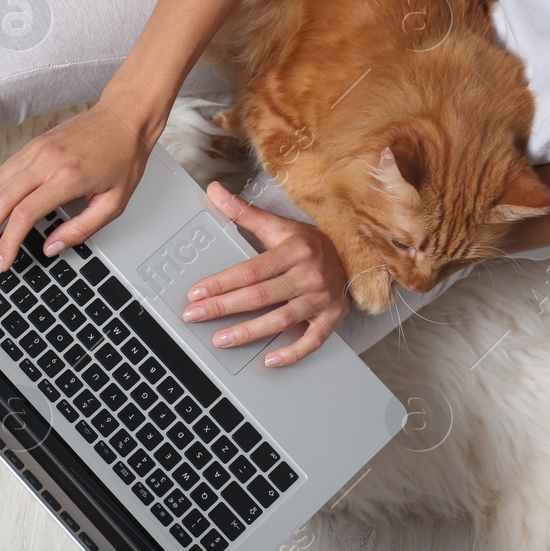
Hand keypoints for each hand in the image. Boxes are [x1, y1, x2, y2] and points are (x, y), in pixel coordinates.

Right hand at [0, 98, 155, 270]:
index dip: (8, 242)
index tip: (1, 262)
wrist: (124, 117)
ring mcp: (34, 150)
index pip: (24, 215)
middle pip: (1, 201)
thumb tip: (51, 247)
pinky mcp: (31, 145)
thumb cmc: (123, 157)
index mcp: (66, 178)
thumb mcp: (114, 203)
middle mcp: (45, 162)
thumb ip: (82, 229)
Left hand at [183, 182, 349, 366]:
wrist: (354, 254)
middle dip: (223, 307)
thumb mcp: (278, 225)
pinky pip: (312, 341)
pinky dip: (291, 353)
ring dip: (248, 332)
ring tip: (221, 340)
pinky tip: (268, 360)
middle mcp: (309, 275)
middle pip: (259, 296)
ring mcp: (322, 299)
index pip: (249, 270)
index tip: (196, 293)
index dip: (220, 283)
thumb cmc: (309, 243)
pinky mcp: (331, 318)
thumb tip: (213, 190)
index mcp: (294, 251)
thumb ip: (243, 212)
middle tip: (195, 316)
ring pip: (281, 320)